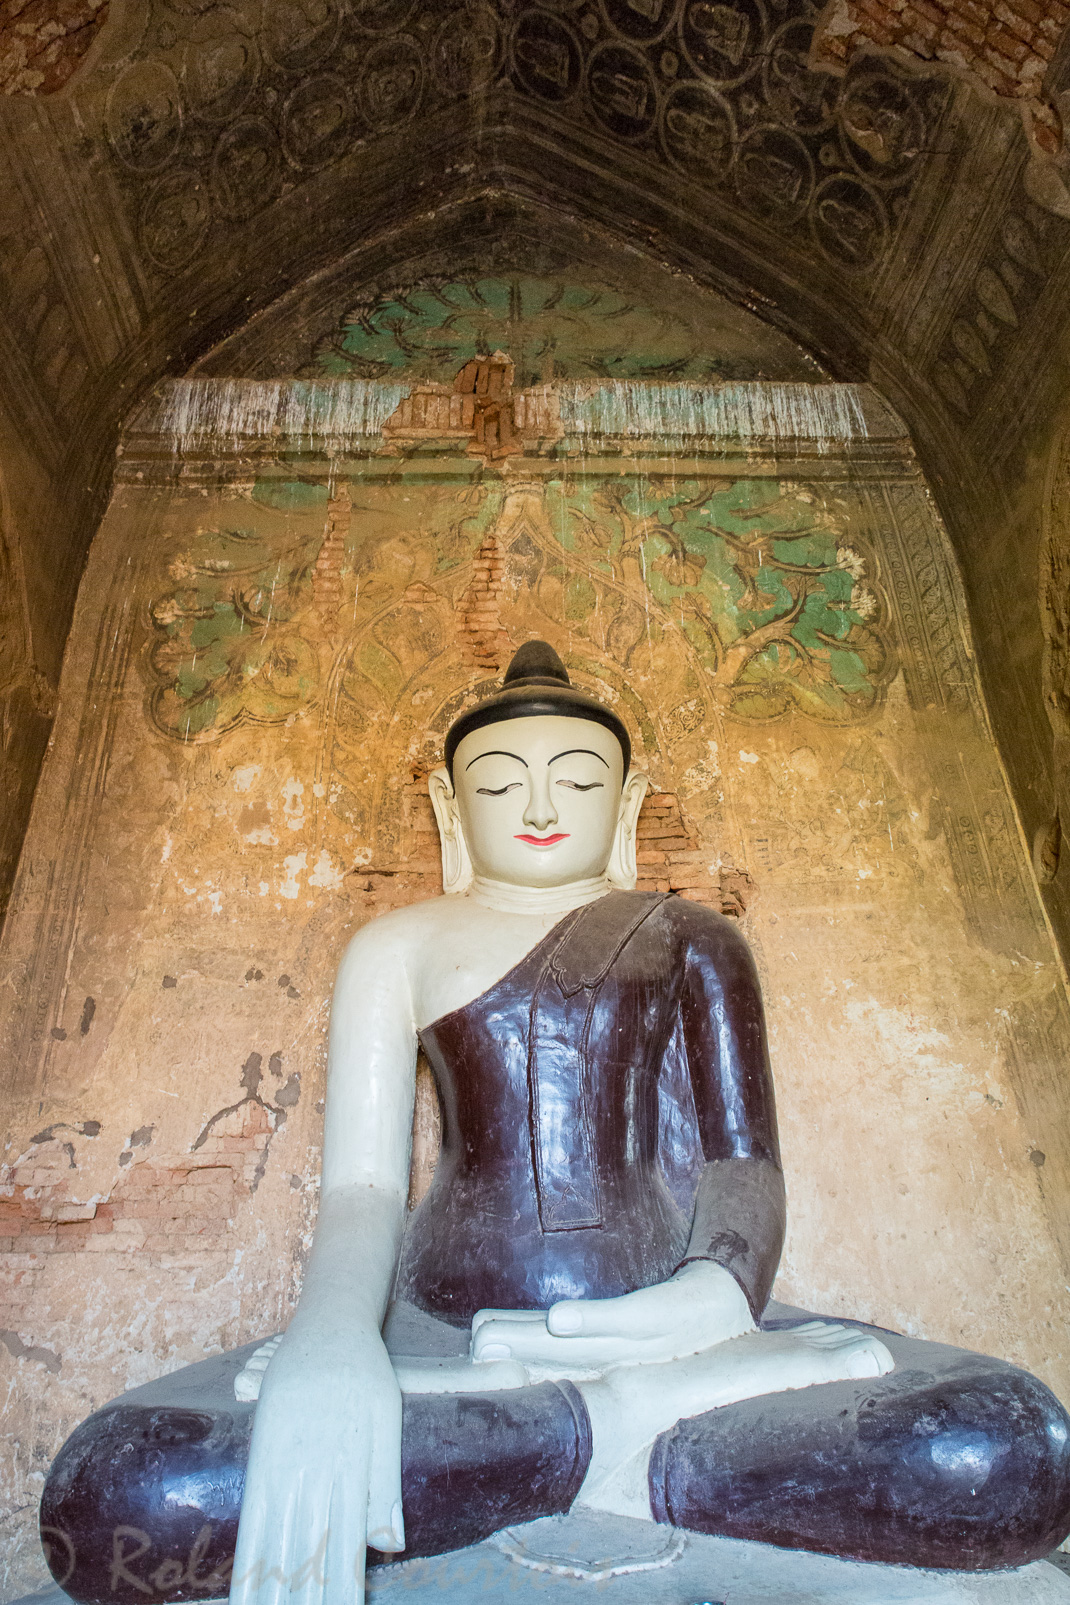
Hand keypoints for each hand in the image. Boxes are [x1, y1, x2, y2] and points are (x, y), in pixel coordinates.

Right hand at [229, 1322, 402, 1604]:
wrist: (327, 1323)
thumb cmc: (364, 1372)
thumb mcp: (386, 1416)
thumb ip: (384, 1482)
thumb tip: (388, 1545)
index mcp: (351, 1466)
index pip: (343, 1551)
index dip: (339, 1591)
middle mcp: (314, 1472)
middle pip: (308, 1556)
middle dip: (306, 1598)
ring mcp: (284, 1465)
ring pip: (279, 1544)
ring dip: (278, 1590)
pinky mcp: (261, 1456)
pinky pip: (254, 1518)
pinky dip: (249, 1559)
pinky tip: (247, 1588)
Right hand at [470, 1261, 753, 1374]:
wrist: (726, 1300)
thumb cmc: (666, 1322)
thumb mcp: (612, 1334)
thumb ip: (564, 1333)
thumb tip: (499, 1332)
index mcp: (590, 1366)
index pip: (529, 1371)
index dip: (491, 1369)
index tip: (450, 1369)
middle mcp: (605, 1363)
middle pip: (540, 1364)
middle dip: (500, 1362)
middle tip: (456, 1364)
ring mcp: (632, 1344)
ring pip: (571, 1349)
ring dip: (531, 1344)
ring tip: (489, 1345)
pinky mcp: (657, 1315)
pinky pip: (618, 1319)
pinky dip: (587, 1319)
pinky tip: (556, 1319)